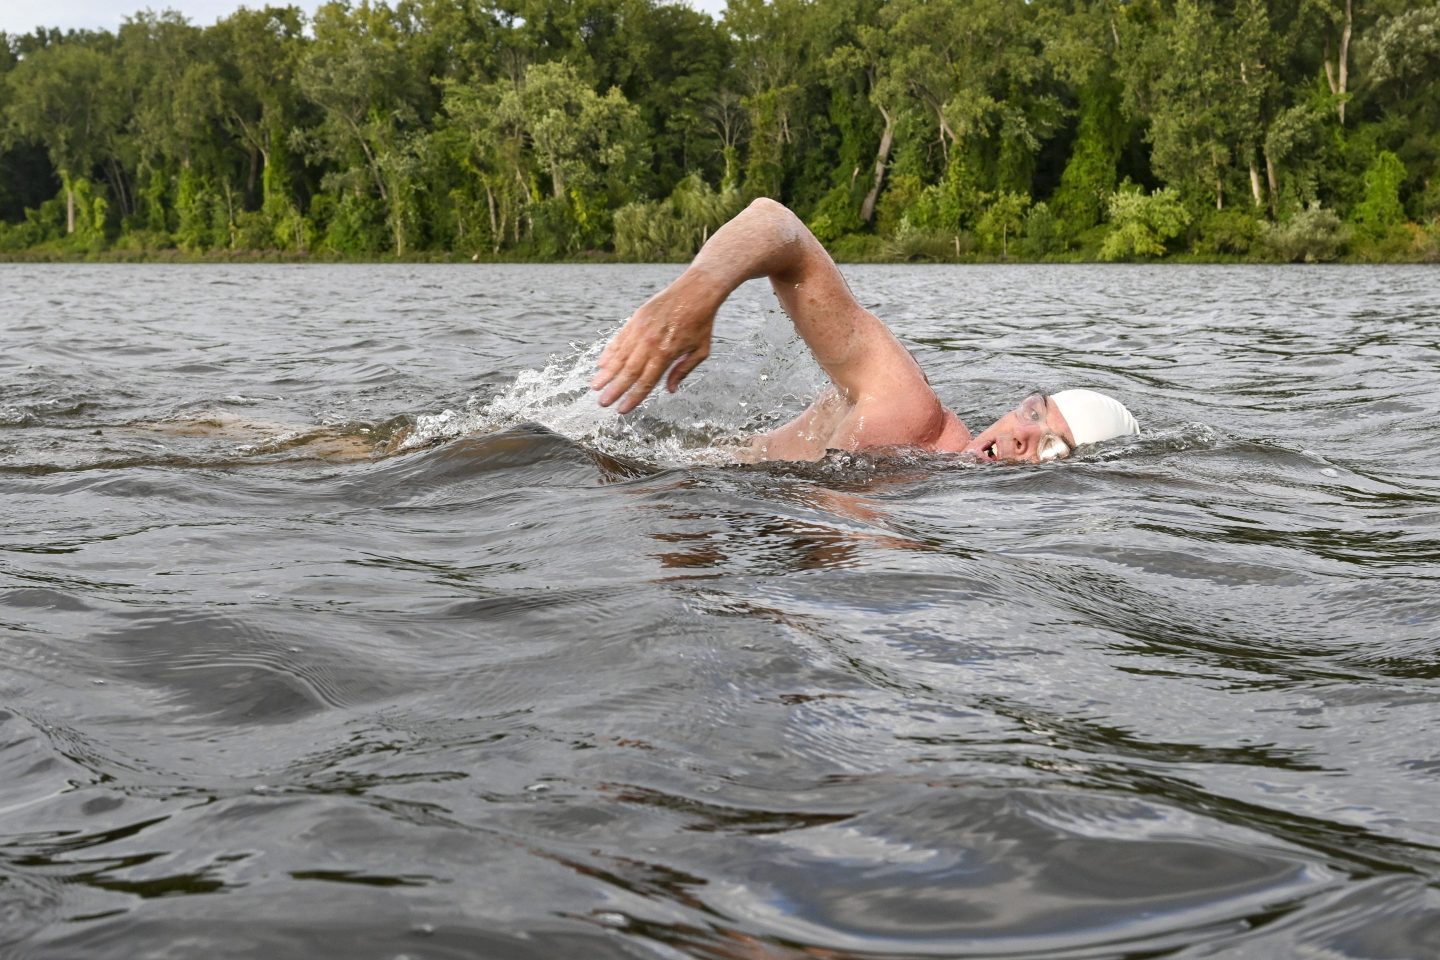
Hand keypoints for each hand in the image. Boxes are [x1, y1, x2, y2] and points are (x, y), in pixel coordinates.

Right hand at [591, 270, 719, 413]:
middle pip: (629, 372)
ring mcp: (641, 330)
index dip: (633, 397)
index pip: (646, 381)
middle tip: (602, 403)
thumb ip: (683, 371)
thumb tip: (670, 390)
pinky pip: (619, 339)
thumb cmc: (701, 322)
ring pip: (620, 356)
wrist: (696, 290)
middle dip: (614, 389)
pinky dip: (609, 352)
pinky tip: (602, 363)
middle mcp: (650, 343)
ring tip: (595, 386)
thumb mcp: (700, 351)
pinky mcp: (636, 319)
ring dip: (606, 373)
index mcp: (666, 354)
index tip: (622, 409)